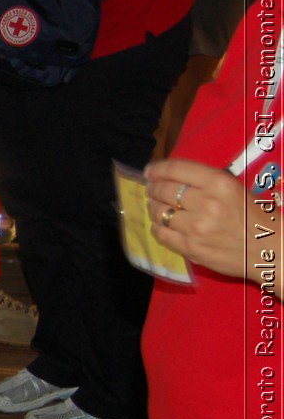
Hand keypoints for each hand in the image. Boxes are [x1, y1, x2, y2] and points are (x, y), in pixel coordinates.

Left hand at [147, 158, 273, 280]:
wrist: (270, 249)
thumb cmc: (255, 216)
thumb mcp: (235, 188)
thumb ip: (205, 182)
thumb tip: (171, 177)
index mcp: (219, 183)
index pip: (176, 170)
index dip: (157, 170)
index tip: (149, 171)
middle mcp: (206, 203)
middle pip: (163, 190)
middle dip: (153, 188)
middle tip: (151, 189)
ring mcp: (196, 227)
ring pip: (159, 212)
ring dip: (153, 207)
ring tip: (155, 206)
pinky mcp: (191, 248)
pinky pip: (162, 234)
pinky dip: (157, 227)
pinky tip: (161, 224)